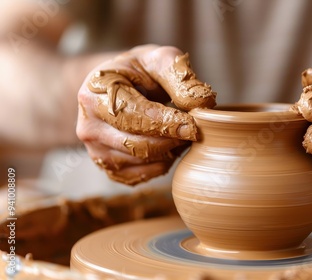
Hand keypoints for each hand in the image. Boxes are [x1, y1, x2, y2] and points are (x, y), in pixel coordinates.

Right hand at [76, 45, 216, 184]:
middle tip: (194, 132)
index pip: (135, 116)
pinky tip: (170, 149)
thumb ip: (180, 77)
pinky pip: (137, 176)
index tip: (195, 126)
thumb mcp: (160, 60)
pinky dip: (160, 166)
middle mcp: (88, 124)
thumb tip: (204, 102)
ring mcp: (94, 148)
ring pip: (139, 162)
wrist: (118, 85)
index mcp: (95, 92)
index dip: (168, 123)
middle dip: (171, 140)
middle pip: (137, 144)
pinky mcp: (105, 166)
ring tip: (182, 136)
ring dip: (168, 153)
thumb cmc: (141, 71)